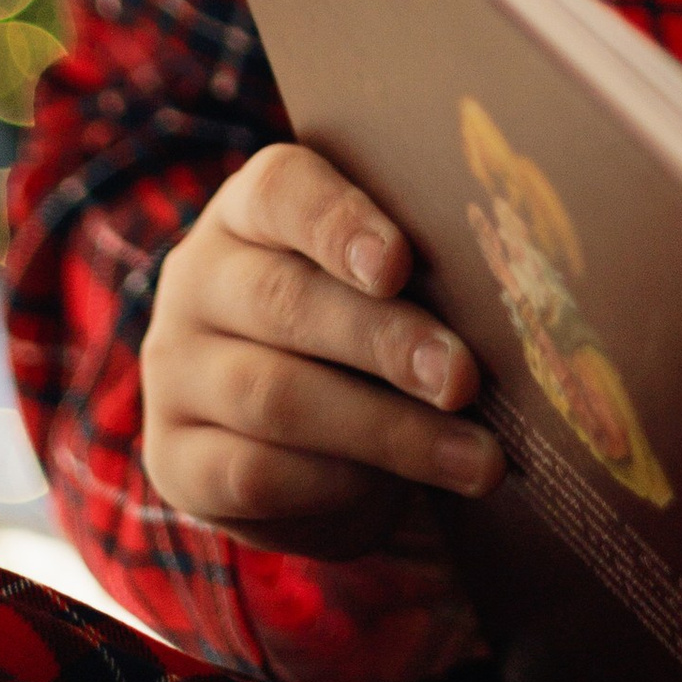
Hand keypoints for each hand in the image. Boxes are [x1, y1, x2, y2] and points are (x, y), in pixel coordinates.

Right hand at [142, 143, 504, 555]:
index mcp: (249, 211)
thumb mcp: (382, 285)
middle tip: (462, 379)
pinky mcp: (174, 459)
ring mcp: (174, 371)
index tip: (399, 264)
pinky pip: (254, 474)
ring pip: (275, 396)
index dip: (339, 223)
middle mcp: (196, 279)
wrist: (297, 434)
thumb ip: (417, 274)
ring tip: (477, 460)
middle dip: (385, 342)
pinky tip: (396, 491)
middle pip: (285, 301)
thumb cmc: (362, 328)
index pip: (280, 191)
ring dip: (388, 432)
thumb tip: (507, 299)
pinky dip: (336, 484)